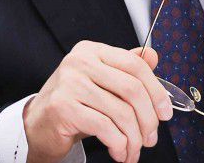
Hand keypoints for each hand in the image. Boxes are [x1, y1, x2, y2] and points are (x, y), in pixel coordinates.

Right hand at [23, 41, 172, 162]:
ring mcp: (70, 83)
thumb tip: (153, 56)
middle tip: (152, 137)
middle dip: (148, 118)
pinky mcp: (64, 107)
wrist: (37, 125)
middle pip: (132, 89)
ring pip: (121, 112)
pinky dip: (119, 144)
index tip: (165, 112)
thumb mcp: (103, 82)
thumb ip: (127, 70)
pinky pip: (105, 127)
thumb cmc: (75, 103)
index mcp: (93, 51)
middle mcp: (80, 61)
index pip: (134, 65)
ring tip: (134, 150)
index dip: (156, 90)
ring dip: (133, 138)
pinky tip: (120, 152)